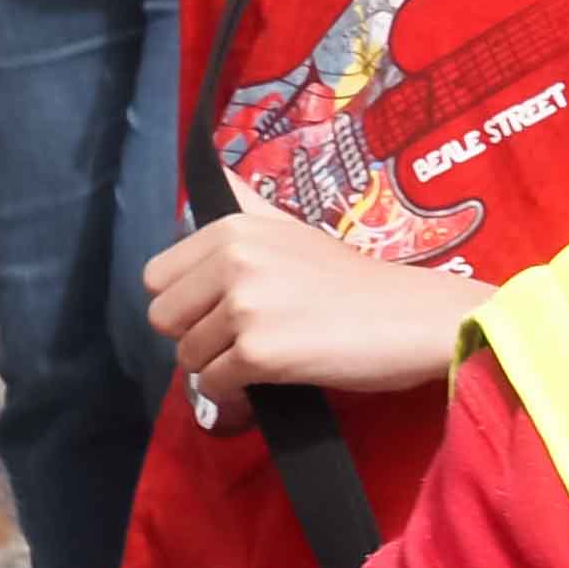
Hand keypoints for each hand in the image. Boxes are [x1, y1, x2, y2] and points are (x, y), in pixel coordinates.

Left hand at [142, 205, 485, 403]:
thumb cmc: (356, 280)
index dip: (184, 301)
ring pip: (187, 357)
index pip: (156, 277)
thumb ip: (247, 205)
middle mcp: (232, 260)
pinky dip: (236, 394)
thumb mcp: (292, 227)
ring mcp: (244, 307)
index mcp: (233, 227)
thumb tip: (217, 173)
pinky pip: (214, 386)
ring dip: (219, 367)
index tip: (222, 310)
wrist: (412, 317)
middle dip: (196, 336)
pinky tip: (272, 380)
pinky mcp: (259, 353)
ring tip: (266, 358)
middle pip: (163, 319)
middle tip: (243, 339)